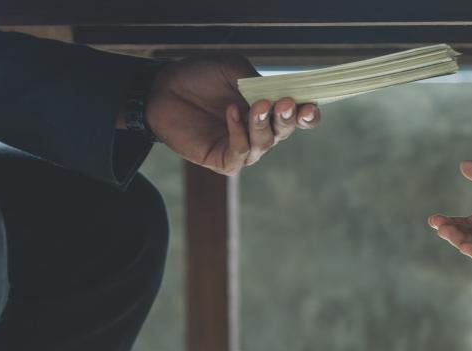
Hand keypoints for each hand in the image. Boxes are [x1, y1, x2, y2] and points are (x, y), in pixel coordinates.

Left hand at [144, 56, 320, 174]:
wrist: (163, 88)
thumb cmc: (200, 77)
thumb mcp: (232, 69)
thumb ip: (256, 81)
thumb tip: (274, 95)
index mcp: (268, 108)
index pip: (298, 118)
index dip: (308, 115)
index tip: (309, 106)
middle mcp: (259, 131)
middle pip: (285, 131)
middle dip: (288, 119)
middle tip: (285, 103)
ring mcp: (242, 147)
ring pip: (265, 143)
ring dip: (262, 124)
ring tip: (254, 105)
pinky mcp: (223, 160)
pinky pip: (240, 153)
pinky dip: (239, 134)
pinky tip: (231, 112)